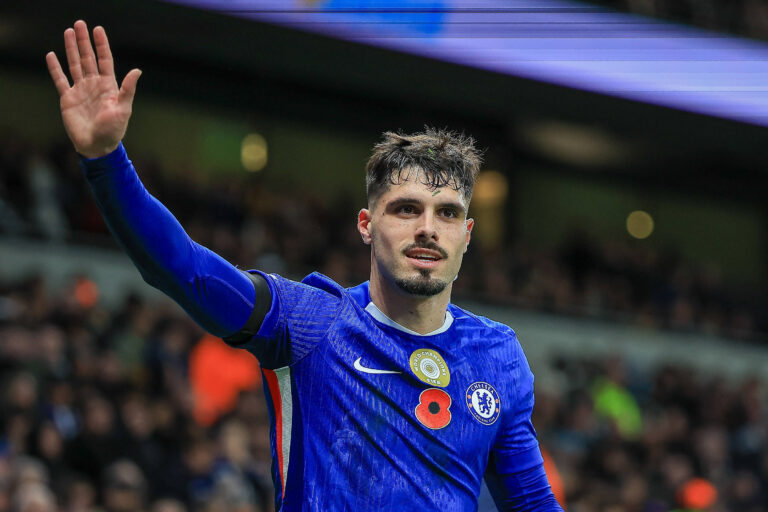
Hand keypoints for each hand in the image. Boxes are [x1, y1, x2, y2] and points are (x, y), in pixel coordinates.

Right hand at [46, 20, 140, 157]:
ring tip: (68, 32)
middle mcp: (94, 85)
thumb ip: (127, 89)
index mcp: (109, 86)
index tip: (98, 29)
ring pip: (75, 64)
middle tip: (79, 24)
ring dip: (71, 49)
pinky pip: (60, 79)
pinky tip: (51, 55)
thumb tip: (137, 71)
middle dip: (84, 41)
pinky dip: (55, 68)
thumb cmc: (113, 130)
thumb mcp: (123, 109)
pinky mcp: (68, 98)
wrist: (97, 146)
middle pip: (88, 58)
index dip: (101, 45)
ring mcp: (81, 90)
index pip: (104, 60)